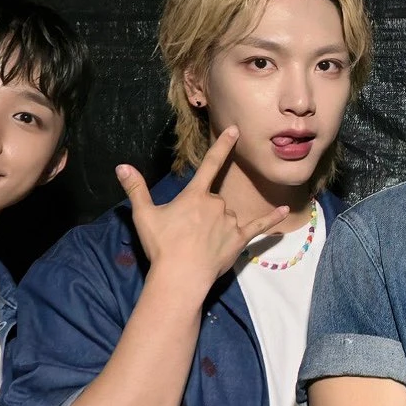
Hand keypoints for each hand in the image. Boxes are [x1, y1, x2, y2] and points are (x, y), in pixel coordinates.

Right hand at [114, 127, 287, 287]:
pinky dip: (272, 220)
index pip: (211, 164)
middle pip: (214, 200)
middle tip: (185, 236)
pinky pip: (258, 227)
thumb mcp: (144, 215)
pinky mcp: (239, 240)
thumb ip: (136, 189)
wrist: (180, 276)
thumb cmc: (162, 245)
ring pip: (228, 216)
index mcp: (195, 196)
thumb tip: (121, 166)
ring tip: (200, 245)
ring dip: (218, 225)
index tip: (235, 130)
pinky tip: (284, 211)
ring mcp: (230, 222)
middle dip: (202, 214)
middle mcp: (216, 204)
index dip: (222, 146)